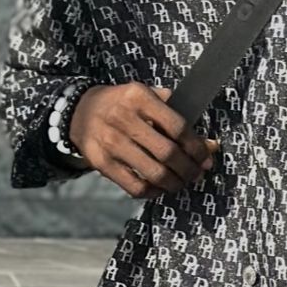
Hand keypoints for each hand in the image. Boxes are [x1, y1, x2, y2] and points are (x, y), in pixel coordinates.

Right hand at [68, 82, 219, 196]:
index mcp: (138, 98)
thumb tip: (207, 143)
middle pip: (168, 153)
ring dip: (174, 183)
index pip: (177, 127)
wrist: (80, 112)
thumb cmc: (121, 104)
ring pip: (154, 173)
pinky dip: (153, 192)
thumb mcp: (143, 94)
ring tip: (181, 182)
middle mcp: (123, 119)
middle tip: (197, 173)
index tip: (207, 156)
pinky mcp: (102, 163)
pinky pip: (135, 186)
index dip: (196, 146)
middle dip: (189, 168)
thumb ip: (173, 112)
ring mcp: (111, 143)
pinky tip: (160, 188)